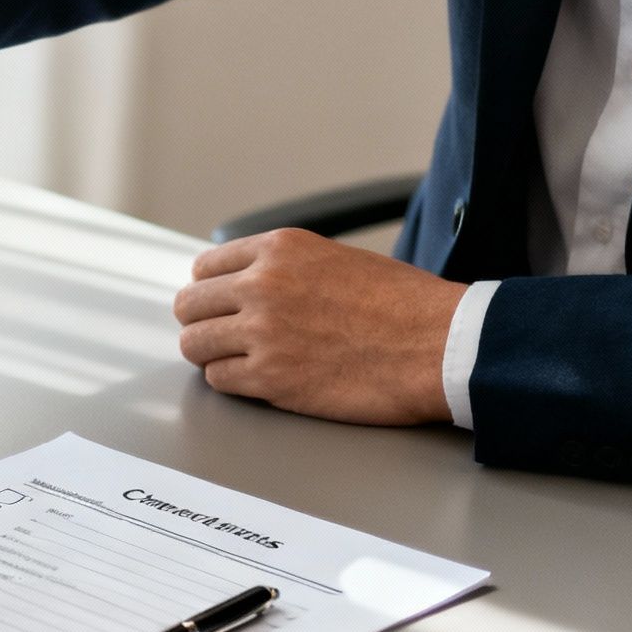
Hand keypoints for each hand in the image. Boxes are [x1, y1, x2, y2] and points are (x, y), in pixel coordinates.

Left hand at [172, 229, 466, 425]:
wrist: (441, 345)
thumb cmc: (404, 305)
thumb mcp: (336, 259)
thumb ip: (286, 268)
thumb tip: (248, 283)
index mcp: (279, 249)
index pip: (206, 267)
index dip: (210, 290)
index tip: (218, 305)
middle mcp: (262, 285)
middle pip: (190, 305)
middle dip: (202, 322)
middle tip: (218, 336)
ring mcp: (261, 332)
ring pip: (195, 345)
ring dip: (210, 355)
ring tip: (233, 360)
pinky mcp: (270, 377)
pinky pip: (219, 380)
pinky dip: (231, 382)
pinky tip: (255, 380)